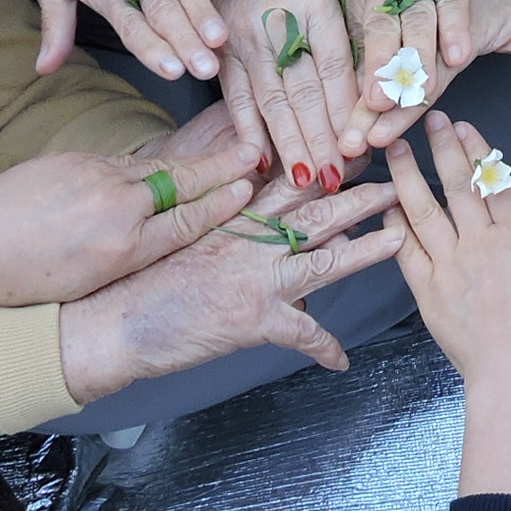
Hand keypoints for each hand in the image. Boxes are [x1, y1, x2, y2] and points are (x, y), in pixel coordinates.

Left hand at [0, 143, 257, 305]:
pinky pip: (126, 162)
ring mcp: (99, 176)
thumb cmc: (19, 273)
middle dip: (221, 169)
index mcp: (121, 249)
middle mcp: (117, 207)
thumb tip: (151, 242)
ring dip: (192, 162)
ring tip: (224, 154)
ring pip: (155, 169)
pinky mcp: (81, 159)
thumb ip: (124, 259)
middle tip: (254, 153)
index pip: (185, 222)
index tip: (248, 188)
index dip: (220, 205)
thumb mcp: (83, 284)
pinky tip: (163, 165)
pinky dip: (151, 164)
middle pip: (181, 184)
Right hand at [56, 175, 401, 404]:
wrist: (110, 319)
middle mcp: (247, 240)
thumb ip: (222, 226)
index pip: (286, 184)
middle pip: (316, 212)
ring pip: (323, 260)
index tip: (354, 150)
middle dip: (360, 196)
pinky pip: (301, 334)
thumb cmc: (135, 280)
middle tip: (396, 182)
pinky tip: (342, 360)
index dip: (325, 166)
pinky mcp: (252, 318)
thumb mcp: (182, 237)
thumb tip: (256, 227)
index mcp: (230, 217)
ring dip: (366, 250)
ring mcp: (253, 277)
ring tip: (400, 239)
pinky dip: (324, 348)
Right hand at [190, 0, 359, 190]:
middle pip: (304, 88)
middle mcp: (279, 19)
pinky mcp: (219, 47)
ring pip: (271, 97)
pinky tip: (257, 159)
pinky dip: (247, 128)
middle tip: (337, 177)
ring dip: (289, 143)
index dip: (346, 109)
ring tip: (306, 178)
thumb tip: (365, 90)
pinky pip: (235, 94)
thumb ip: (338, 32)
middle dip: (321, 138)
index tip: (361, 146)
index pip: (334, 65)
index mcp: (315, 1)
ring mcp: (244, 34)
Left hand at [320, 0, 480, 91]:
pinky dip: (455, 27)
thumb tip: (310, 43)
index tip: (346, 110)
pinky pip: (453, 1)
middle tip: (375, 107)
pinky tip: (457, 55)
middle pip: (380, 34)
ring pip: (416, 22)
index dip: (349, 77)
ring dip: (416, 58)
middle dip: (378, 73)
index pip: (351, 39)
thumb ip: (330, 0)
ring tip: (417, 94)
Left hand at [390, 114, 510, 502]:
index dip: (479, 149)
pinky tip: (385, 205)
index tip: (464, 125)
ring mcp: (451, 266)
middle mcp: (482, 244)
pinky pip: (405, 251)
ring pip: (423, 210)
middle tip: (427, 119)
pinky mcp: (427, 292)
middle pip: (458, 184)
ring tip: (395, 148)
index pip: (496, 181)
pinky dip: (393, 226)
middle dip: (442, 147)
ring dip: (407, 175)